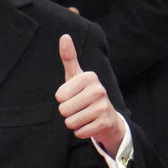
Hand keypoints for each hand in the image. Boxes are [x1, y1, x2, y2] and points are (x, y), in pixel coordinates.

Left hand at [55, 34, 125, 156]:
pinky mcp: (104, 123)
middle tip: (78, 108)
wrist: (107, 117)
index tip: (72, 95)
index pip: (60, 95)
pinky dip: (80, 131)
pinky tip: (89, 124)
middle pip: (64, 109)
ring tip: (83, 116)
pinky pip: (79, 132)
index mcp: (89, 77)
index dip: (62, 99)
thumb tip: (64, 36)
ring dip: (73, 122)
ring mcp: (103, 107)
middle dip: (67, 112)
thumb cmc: (85, 94)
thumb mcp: (76, 76)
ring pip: (70, 121)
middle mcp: (99, 90)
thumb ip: (69, 57)